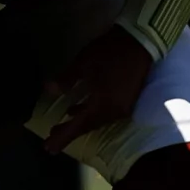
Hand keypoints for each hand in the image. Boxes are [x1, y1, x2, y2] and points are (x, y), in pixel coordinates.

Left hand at [41, 26, 154, 152]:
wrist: (141, 41)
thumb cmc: (110, 52)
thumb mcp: (83, 63)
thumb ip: (66, 79)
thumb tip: (49, 90)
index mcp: (103, 105)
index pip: (79, 126)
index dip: (63, 137)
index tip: (48, 148)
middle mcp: (115, 111)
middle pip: (89, 126)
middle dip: (70, 132)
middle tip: (52, 139)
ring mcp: (124, 106)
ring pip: (98, 120)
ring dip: (80, 122)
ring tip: (63, 126)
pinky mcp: (127, 99)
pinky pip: (106, 113)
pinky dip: (90, 113)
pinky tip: (79, 108)